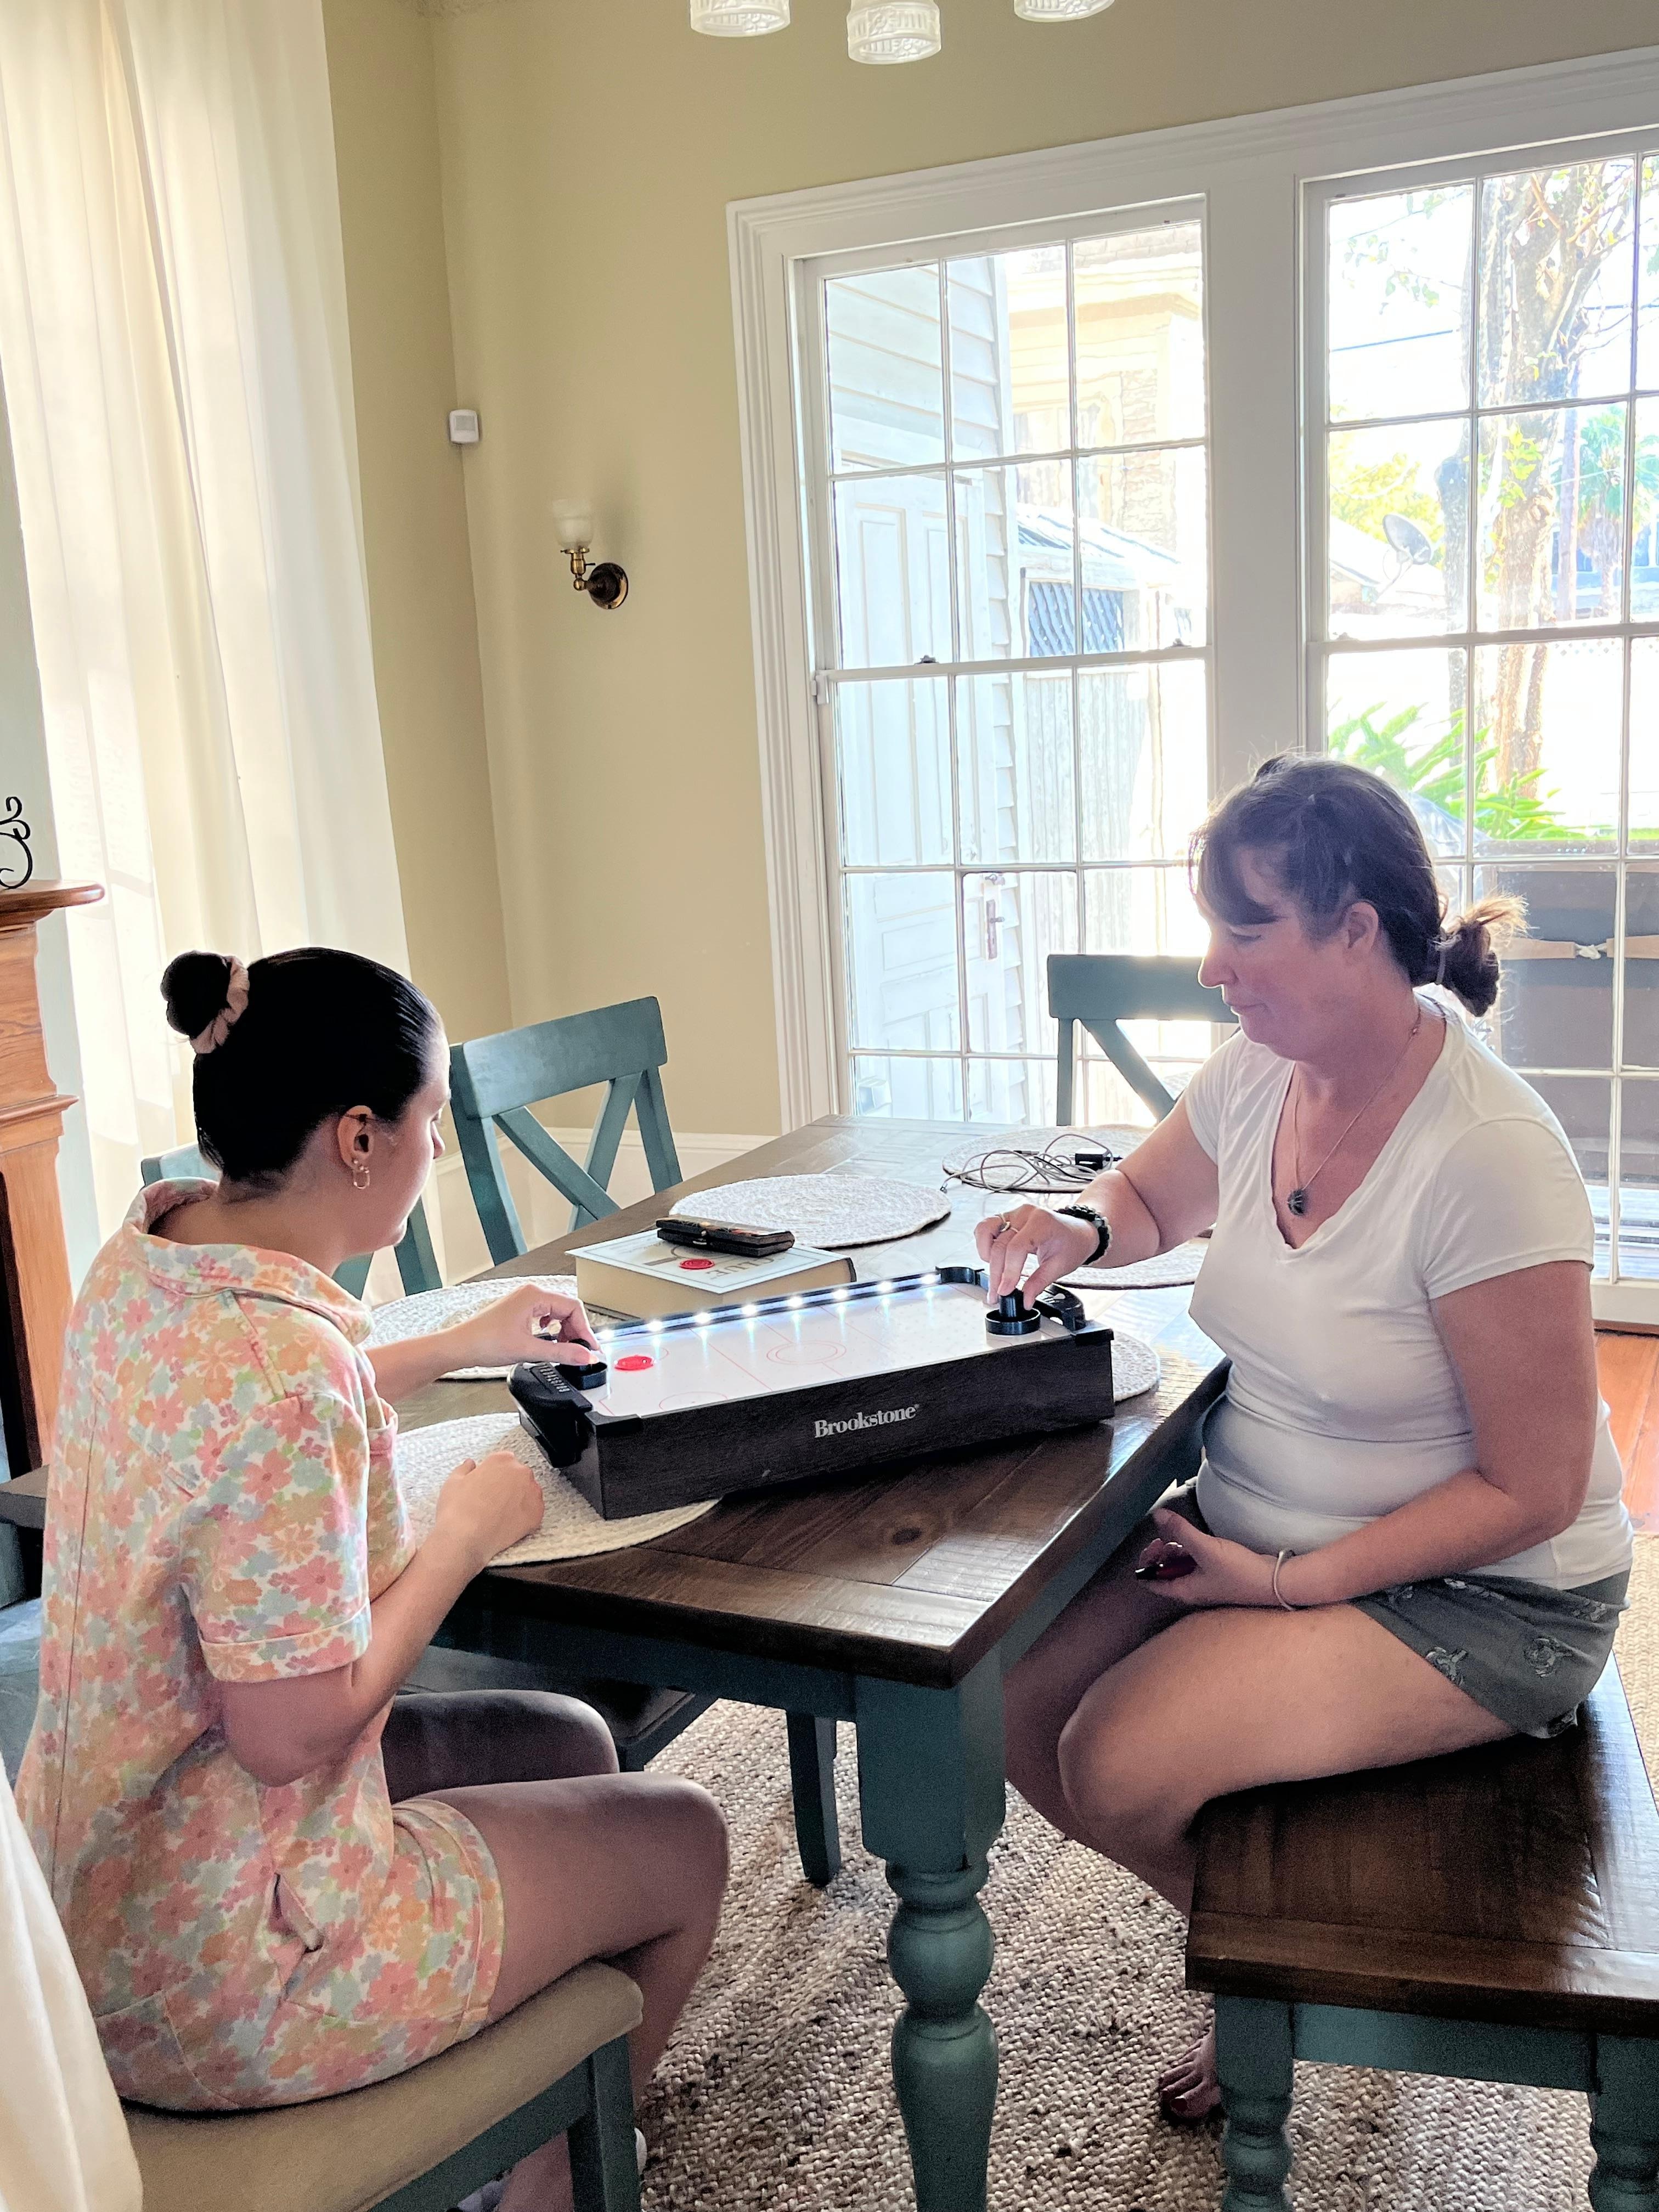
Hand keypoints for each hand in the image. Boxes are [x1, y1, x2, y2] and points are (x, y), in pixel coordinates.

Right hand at [431, 1448, 544, 1567]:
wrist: (465, 1538)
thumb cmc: (458, 1510)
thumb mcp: (454, 1481)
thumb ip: (465, 1468)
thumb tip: (470, 1465)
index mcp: (502, 1460)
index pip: (504, 1462)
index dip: (495, 1475)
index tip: (489, 1485)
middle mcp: (521, 1472)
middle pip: (519, 1476)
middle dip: (509, 1487)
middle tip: (493, 1502)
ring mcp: (532, 1493)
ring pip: (529, 1493)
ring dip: (519, 1500)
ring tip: (500, 1514)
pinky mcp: (537, 1513)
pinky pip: (535, 1511)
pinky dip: (525, 1517)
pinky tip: (509, 1523)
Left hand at [453, 1282, 599, 1370]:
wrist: (460, 1346)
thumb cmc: (484, 1342)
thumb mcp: (529, 1350)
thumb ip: (562, 1353)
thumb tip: (585, 1356)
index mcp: (535, 1295)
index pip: (573, 1307)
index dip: (585, 1329)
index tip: (589, 1347)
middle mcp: (530, 1293)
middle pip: (567, 1308)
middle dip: (575, 1330)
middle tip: (578, 1351)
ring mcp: (524, 1300)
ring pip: (556, 1311)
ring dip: (564, 1330)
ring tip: (563, 1348)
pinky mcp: (518, 1309)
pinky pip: (545, 1314)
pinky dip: (552, 1328)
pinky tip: (548, 1339)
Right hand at [974, 1203, 1099, 1301]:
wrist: (1078, 1232)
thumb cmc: (1072, 1244)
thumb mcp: (1060, 1266)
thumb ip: (1039, 1283)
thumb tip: (1025, 1300)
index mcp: (1042, 1222)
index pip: (1016, 1247)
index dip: (1008, 1271)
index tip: (1005, 1291)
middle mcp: (1025, 1214)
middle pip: (1000, 1245)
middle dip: (996, 1273)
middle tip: (997, 1294)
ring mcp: (1014, 1214)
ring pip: (986, 1231)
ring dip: (986, 1256)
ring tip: (994, 1274)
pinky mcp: (1007, 1218)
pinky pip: (986, 1228)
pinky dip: (985, 1244)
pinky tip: (993, 1259)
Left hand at [1134, 1508, 1280, 1607]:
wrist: (1273, 1581)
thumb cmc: (1238, 1572)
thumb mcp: (1205, 1549)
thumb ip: (1180, 1531)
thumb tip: (1157, 1515)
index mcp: (1184, 1590)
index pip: (1151, 1583)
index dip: (1145, 1564)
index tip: (1152, 1545)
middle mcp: (1192, 1589)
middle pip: (1164, 1573)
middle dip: (1160, 1554)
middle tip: (1164, 1538)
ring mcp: (1205, 1583)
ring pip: (1180, 1567)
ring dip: (1176, 1551)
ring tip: (1181, 1538)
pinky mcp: (1218, 1575)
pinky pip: (1196, 1563)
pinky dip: (1191, 1552)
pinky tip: (1197, 1541)